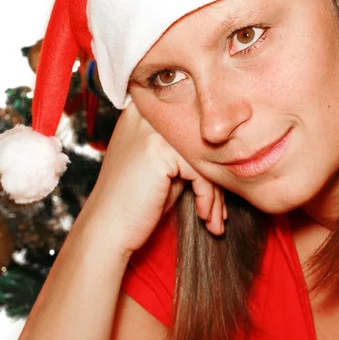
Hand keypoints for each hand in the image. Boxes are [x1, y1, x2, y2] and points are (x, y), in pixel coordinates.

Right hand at [81, 100, 226, 255]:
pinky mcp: (159, 148)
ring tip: (215, 218)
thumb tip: (229, 146)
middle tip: (220, 209)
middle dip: (216, 177)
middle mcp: (147, 113)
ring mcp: (152, 128)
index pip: (194, 125)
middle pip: (201, 140)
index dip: (210, 155)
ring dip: (216, 193)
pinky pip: (201, 172)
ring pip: (204, 157)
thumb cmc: (137, 201)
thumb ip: (187, 148)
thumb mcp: (164, 166)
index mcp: (146, 110)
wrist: (108, 228)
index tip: (219, 189)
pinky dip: (208, 198)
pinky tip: (205, 217)